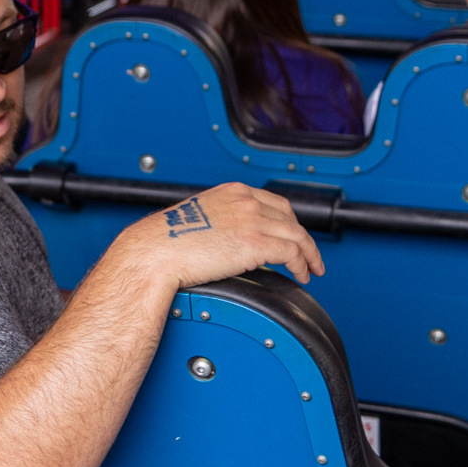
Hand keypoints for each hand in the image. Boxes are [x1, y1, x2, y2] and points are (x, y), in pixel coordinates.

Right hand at [110, 183, 322, 293]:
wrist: (156, 251)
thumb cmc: (167, 241)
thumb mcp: (199, 218)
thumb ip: (220, 222)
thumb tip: (230, 241)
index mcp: (232, 191)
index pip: (274, 203)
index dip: (289, 221)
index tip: (292, 235)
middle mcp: (246, 201)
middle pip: (290, 217)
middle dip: (303, 237)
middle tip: (308, 254)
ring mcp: (252, 220)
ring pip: (297, 235)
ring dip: (309, 253)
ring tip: (312, 269)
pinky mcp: (255, 243)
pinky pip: (292, 253)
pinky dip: (302, 264)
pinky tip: (301, 275)